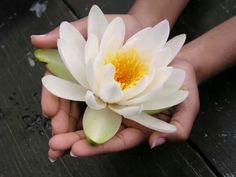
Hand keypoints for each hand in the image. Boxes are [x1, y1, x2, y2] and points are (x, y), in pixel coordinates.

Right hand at [31, 14, 143, 160]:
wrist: (146, 35)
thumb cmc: (118, 29)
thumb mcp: (93, 27)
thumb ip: (67, 34)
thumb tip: (37, 39)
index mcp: (77, 74)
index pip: (60, 90)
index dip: (53, 101)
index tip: (50, 112)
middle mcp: (88, 90)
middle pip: (71, 111)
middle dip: (63, 127)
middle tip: (57, 142)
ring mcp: (104, 100)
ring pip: (87, 121)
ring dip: (77, 137)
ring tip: (71, 148)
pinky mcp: (122, 107)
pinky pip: (110, 123)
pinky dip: (101, 134)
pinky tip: (93, 143)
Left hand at [43, 60, 198, 157]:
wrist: (175, 61)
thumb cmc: (182, 83)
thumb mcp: (187, 104)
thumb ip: (179, 126)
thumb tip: (156, 144)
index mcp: (140, 126)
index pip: (117, 141)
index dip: (99, 147)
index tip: (77, 150)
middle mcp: (124, 116)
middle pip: (99, 133)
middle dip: (76, 140)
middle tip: (54, 146)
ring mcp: (115, 101)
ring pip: (90, 116)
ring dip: (70, 123)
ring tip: (51, 129)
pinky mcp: (108, 86)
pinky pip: (91, 94)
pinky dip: (76, 100)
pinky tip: (60, 105)